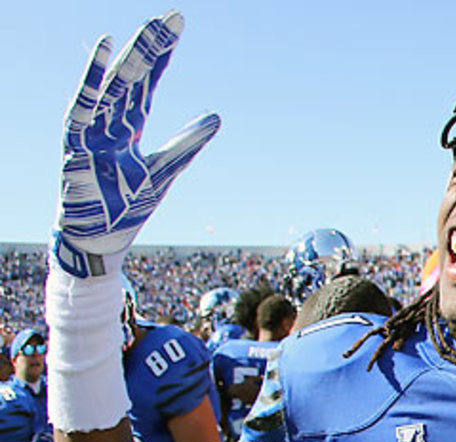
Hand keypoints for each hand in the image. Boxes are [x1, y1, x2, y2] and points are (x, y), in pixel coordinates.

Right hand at [54, 11, 218, 271]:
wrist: (101, 242)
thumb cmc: (126, 209)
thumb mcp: (165, 173)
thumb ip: (187, 144)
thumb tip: (216, 117)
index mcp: (127, 129)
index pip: (147, 84)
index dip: (161, 57)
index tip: (177, 27)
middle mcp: (108, 124)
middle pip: (134, 78)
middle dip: (153, 48)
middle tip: (173, 16)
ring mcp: (91, 131)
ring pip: (115, 86)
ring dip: (133, 58)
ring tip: (151, 27)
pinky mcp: (76, 143)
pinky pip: (84, 104)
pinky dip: (93, 77)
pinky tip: (107, 48)